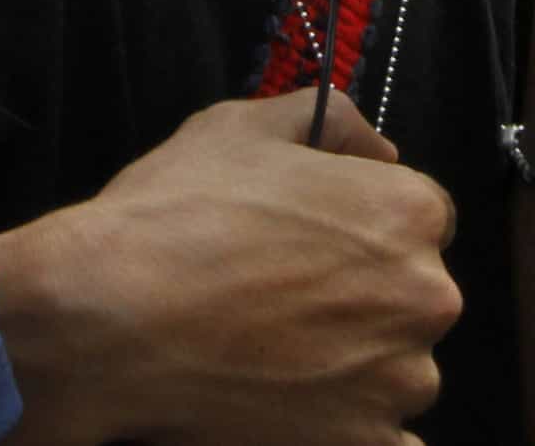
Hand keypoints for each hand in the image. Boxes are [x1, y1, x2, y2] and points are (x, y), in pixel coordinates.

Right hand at [76, 92, 459, 445]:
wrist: (109, 321)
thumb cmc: (175, 215)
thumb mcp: (243, 127)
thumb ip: (330, 121)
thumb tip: (379, 148)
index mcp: (408, 212)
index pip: (420, 219)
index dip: (364, 229)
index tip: (315, 246)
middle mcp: (425, 296)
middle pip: (411, 298)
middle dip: (364, 299)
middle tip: (284, 303)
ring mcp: (400, 380)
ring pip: (398, 372)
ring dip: (358, 369)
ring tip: (276, 360)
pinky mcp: (367, 444)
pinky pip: (391, 441)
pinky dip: (355, 429)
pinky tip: (306, 412)